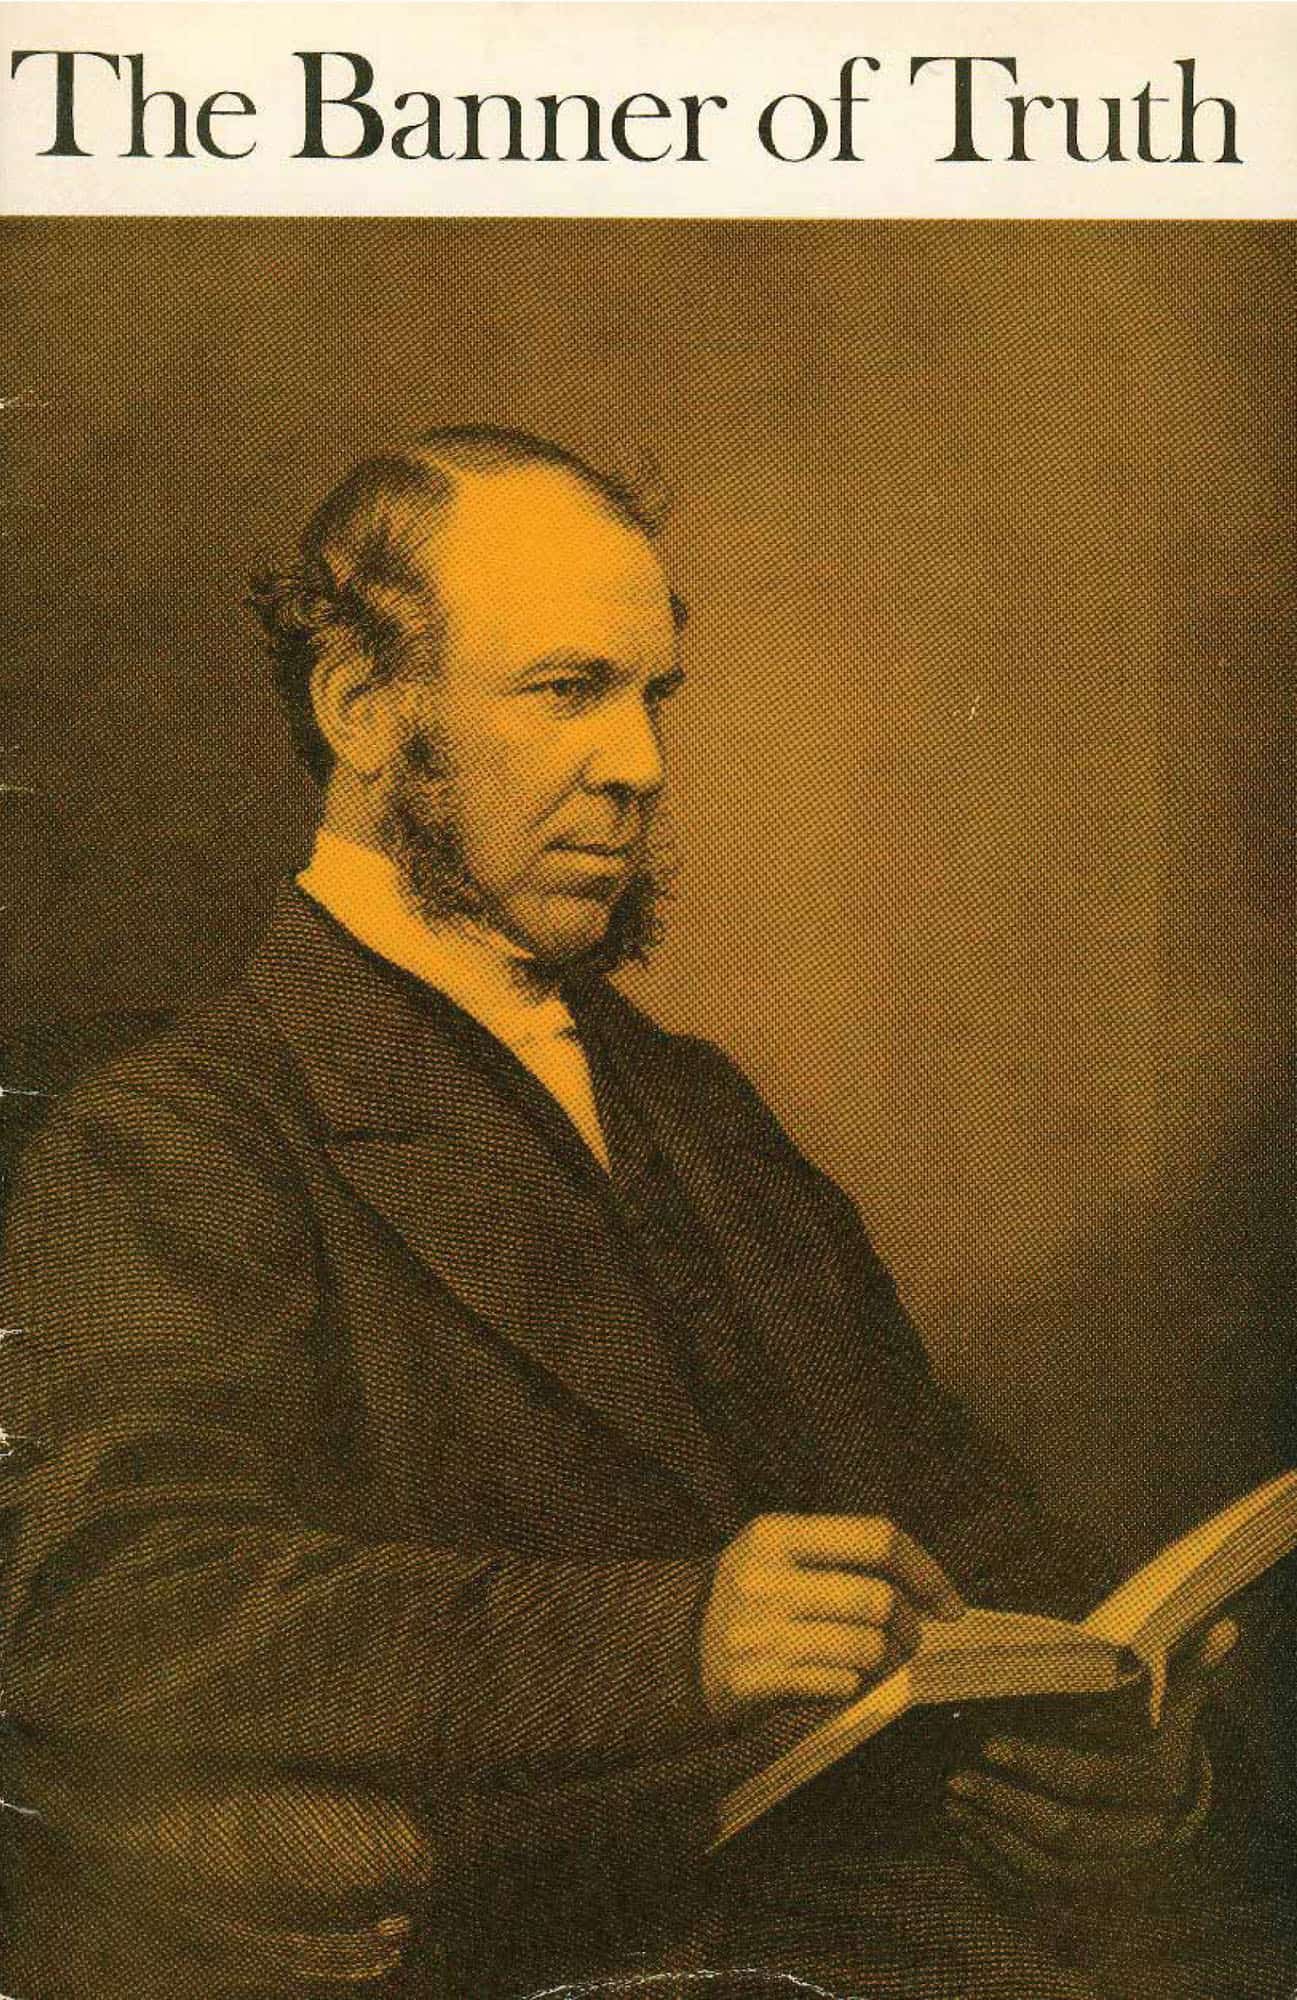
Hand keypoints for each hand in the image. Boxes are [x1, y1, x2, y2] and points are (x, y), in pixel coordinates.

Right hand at [699, 1512, 964, 1719]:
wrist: (680, 1655)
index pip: (876, 1537)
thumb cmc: (757, 1601)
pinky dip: (857, 1687)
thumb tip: (935, 1592)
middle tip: (907, 1638)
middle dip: (910, 1626)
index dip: (925, 1570)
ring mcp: (756, 1630)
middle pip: (879, 1599)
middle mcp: (763, 1576)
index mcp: (774, 1532)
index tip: (949, 1603)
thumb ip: (845, 1557)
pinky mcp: (754, 1680)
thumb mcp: (782, 1555)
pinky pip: (841, 1685)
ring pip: (868, 1647)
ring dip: (890, 1661)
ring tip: (882, 1662)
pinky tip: (845, 1682)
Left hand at [945, 1615, 1237, 1894]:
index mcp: (1157, 1787)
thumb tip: (1223, 1629)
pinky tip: (964, 1833)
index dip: (1039, 1765)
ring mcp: (1111, 1868)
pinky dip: (996, 1865)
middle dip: (1005, 1805)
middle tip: (954, 1778)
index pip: (1093, 1780)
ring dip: (994, 1837)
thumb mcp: (1173, 1705)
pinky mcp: (1086, 1886)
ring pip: (1048, 1867)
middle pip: (1067, 1831)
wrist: (1173, 1802)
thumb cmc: (1158, 1739)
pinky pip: (1036, 1888)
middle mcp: (1138, 1836)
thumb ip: (1187, 1672)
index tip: (988, 1744)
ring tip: (952, 1803)